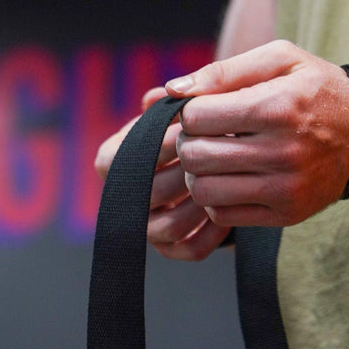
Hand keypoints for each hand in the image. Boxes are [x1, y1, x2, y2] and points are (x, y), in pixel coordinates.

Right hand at [94, 87, 231, 260]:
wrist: (227, 144)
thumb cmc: (202, 116)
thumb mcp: (190, 101)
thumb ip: (172, 99)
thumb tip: (156, 99)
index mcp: (114, 159)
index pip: (120, 160)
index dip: (157, 145)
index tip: (189, 129)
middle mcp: (124, 198)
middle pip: (150, 193)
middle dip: (187, 172)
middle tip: (219, 154)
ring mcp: (148, 226)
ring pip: (170, 226)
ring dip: (202, 202)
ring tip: (229, 178)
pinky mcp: (173, 247)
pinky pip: (191, 248)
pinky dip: (214, 231)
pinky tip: (234, 202)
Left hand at [167, 40, 348, 227]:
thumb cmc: (316, 90)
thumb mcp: (281, 59)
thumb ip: (224, 70)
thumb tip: (173, 90)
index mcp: (276, 107)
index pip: (196, 117)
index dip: (190, 111)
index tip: (204, 110)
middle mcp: (282, 151)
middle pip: (195, 156)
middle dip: (188, 143)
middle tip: (202, 136)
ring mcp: (284, 187)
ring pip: (203, 190)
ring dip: (197, 174)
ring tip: (213, 158)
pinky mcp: (285, 213)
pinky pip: (223, 215)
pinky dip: (214, 199)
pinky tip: (229, 180)